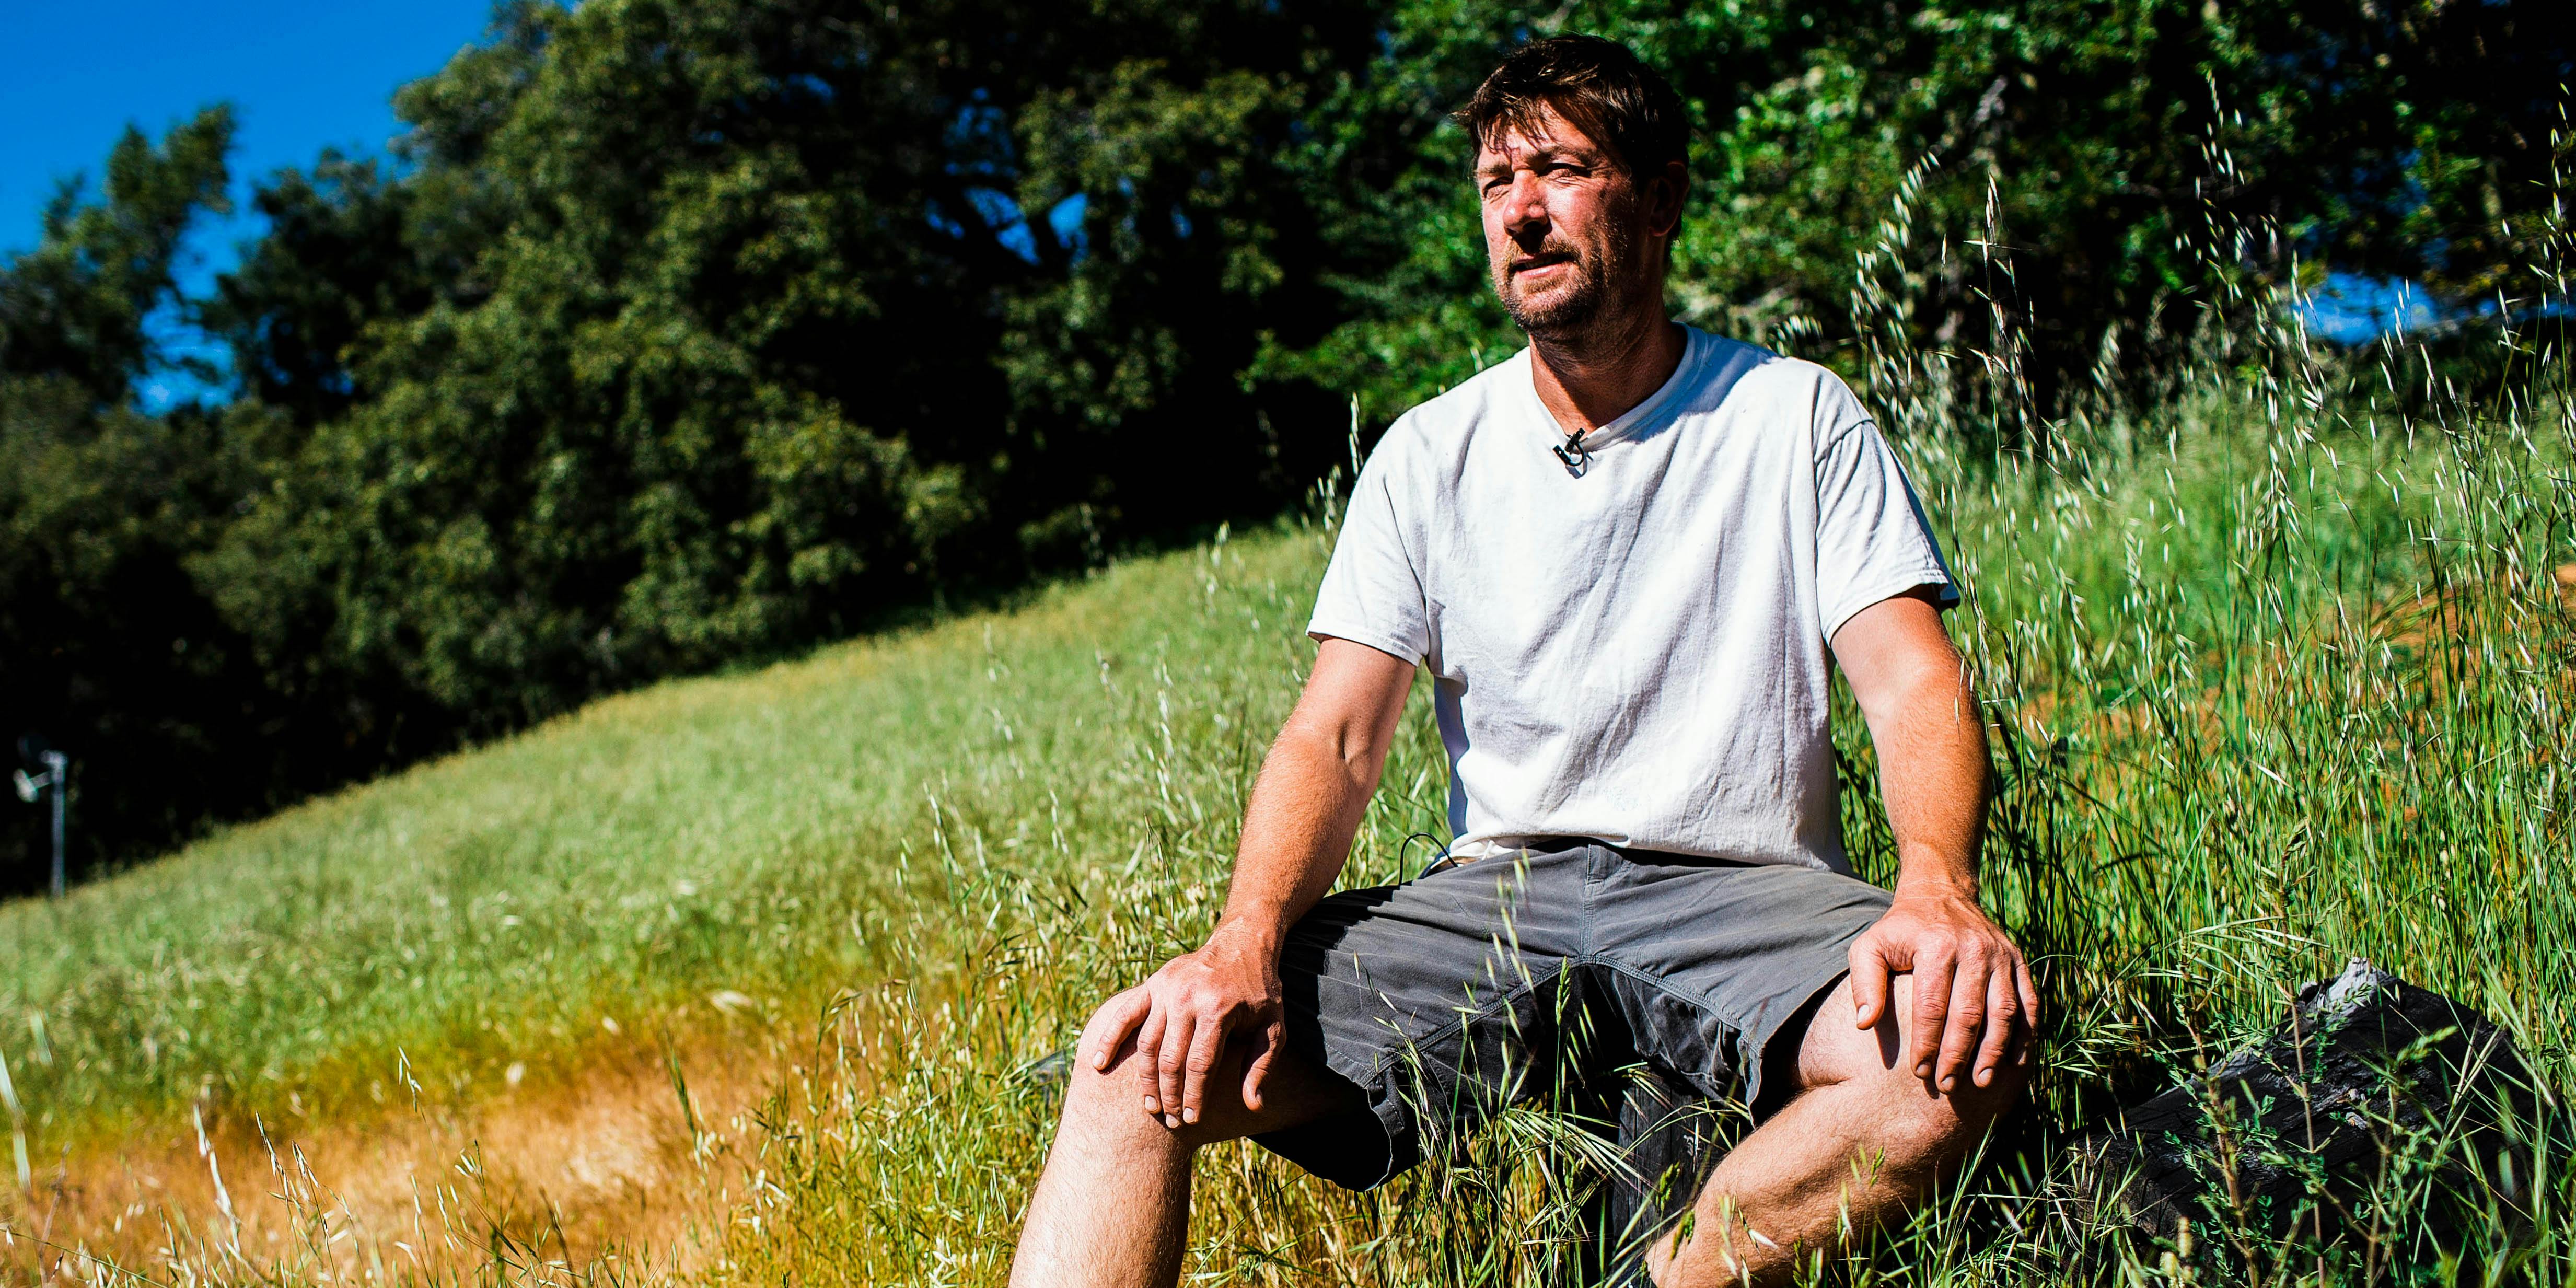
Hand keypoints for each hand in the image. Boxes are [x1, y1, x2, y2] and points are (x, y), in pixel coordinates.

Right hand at [1084, 922, 1285, 1127]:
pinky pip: (1125, 1015)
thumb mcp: (1273, 1028)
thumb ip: (1261, 1066)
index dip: (1194, 1097)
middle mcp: (1188, 998)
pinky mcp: (1152, 984)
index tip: (1191, 1120)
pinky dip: (1109, 1040)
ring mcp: (1166, 990)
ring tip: (1151, 1107)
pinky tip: (1099, 1065)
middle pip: (1170, 1059)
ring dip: (1146, 1080)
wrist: (1243, 944)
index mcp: (1218, 1010)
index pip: (1200, 1065)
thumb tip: (1253, 1106)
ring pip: (1146, 1044)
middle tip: (1172, 1120)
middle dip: (1170, 1095)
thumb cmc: (1260, 993)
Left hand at [1849, 882, 2036, 1093]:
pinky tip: (2013, 1063)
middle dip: (1958, 1055)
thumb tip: (1864, 1025)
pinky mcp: (2018, 961)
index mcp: (1936, 946)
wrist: (1941, 893)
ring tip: (1981, 1082)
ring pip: (2004, 1012)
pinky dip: (2024, 1035)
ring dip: (1994, 1051)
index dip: (1927, 1043)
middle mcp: (1974, 949)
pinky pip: (2028, 1002)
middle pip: (1969, 1013)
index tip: (1919, 1072)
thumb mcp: (1871, 946)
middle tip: (1946, 1086)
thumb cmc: (1900, 930)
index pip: (1932, 1006)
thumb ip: (1865, 984)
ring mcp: (2001, 955)